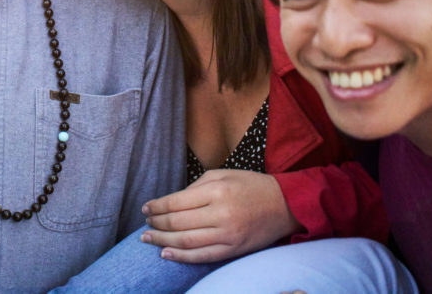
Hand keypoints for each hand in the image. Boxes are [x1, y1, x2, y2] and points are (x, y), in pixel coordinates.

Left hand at [140, 169, 300, 262]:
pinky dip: (182, 257)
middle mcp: (221, 214)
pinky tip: (166, 254)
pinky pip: (203, 256)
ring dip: (162, 241)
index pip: (176, 202)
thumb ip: (195, 187)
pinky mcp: (234, 249)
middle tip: (145, 223)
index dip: (157, 206)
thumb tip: (171, 202)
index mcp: (216, 191)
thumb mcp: (222, 174)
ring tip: (148, 238)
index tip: (146, 208)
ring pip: (186, 242)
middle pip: (178, 223)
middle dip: (156, 224)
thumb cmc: (251, 185)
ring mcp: (228, 234)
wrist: (285, 205)